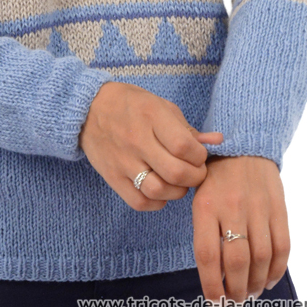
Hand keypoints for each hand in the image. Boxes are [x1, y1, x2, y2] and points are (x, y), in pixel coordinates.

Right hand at [78, 81, 223, 210]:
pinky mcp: (113, 178)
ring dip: (177, 191)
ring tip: (178, 181)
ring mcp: (123, 161)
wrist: (89, 109)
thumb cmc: (131, 105)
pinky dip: (157, 202)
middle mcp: (137, 139)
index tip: (200, 155)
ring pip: (159, 191)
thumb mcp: (161, 106)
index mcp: (152, 115)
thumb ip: (187, 128)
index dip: (200, 156)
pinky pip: (140, 202)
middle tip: (195, 172)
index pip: (185, 147)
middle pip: (176, 172)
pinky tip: (160, 189)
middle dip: (195, 177)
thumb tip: (217, 142)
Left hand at [192, 156, 289, 306]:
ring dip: (256, 283)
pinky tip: (267, 280)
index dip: (212, 285)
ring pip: (261, 258)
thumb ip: (203, 228)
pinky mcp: (279, 207)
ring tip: (249, 293)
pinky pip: (282, 246)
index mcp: (206, 204)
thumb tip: (213, 273)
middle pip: (237, 261)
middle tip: (234, 302)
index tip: (214, 302)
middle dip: (236, 290)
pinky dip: (277, 270)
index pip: (208, 255)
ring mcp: (258, 207)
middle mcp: (232, 206)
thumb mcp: (197, 194)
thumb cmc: (215, 175)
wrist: (245, 144)